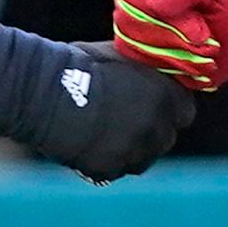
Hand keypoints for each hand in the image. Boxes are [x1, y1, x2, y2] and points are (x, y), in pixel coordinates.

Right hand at [27, 42, 195, 181]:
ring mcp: (133, 152)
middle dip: (150, 132)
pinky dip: (105, 162)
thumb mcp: (122, 56)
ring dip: (130, 150)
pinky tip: (88, 144)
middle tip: (125, 120)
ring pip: (142, 159)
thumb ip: (146, 71)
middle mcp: (156, 127)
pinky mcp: (109, 170)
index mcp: (165, 95)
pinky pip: (115, 170)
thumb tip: (155, 71)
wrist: (42, 91)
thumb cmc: (79, 64)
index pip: (185, 111)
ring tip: (105, 134)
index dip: (169, 109)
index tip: (153, 106)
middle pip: (166, 138)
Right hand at [111, 0, 227, 89]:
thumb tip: (153, 4)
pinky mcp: (149, 58)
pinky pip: (148, 69)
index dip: (161, 15)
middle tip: (206, 39)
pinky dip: (179, 70)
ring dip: (180, 56)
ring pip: (138, 50)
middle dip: (174, 39)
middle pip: (132, 26)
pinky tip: (198, 64)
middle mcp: (139, 4)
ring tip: (207, 51)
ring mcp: (141, 32)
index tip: (196, 25)